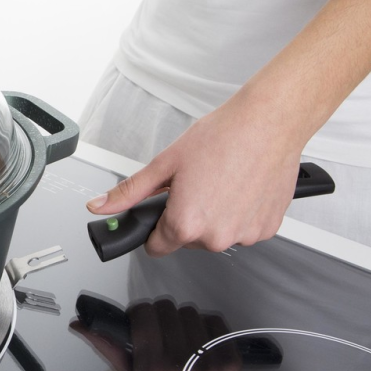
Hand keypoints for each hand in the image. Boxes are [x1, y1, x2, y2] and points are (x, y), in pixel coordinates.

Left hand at [85, 96, 304, 256]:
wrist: (269, 122)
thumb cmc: (223, 137)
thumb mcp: (165, 163)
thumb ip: (129, 192)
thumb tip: (100, 206)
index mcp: (186, 224)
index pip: (156, 248)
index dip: (155, 229)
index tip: (161, 214)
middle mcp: (215, 236)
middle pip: (186, 240)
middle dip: (186, 217)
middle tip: (195, 185)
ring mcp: (244, 235)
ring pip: (215, 235)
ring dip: (214, 216)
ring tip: (221, 182)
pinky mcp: (266, 229)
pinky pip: (243, 229)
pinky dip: (239, 214)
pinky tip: (241, 188)